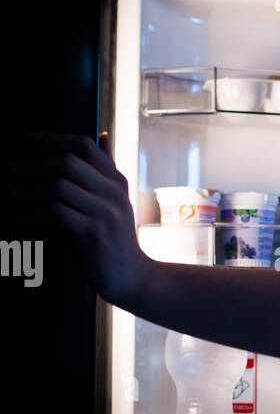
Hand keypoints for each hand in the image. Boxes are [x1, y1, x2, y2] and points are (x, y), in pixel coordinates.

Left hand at [8, 131, 151, 307]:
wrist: (133, 276)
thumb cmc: (117, 238)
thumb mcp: (117, 200)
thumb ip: (107, 170)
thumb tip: (103, 137)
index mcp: (115, 180)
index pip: (84, 145)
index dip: (54, 138)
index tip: (29, 138)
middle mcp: (112, 192)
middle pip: (68, 162)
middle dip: (35, 165)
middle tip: (13, 170)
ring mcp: (104, 212)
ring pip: (59, 186)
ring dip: (30, 190)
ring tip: (15, 193)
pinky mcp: (92, 233)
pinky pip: (56, 213)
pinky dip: (35, 213)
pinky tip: (24, 217)